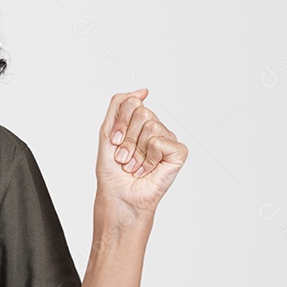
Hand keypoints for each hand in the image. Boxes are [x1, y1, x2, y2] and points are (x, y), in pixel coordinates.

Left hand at [95, 88, 187, 220]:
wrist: (118, 196)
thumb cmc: (113, 170)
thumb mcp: (108, 131)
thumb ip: (120, 105)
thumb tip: (143, 91)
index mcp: (139, 122)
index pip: (131, 102)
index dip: (119, 124)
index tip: (115, 142)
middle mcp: (156, 128)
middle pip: (141, 112)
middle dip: (127, 138)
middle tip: (125, 157)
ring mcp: (168, 139)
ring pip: (150, 125)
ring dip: (136, 150)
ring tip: (135, 165)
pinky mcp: (178, 152)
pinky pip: (160, 141)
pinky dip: (149, 157)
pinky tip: (148, 169)